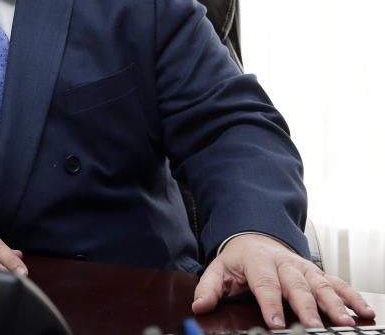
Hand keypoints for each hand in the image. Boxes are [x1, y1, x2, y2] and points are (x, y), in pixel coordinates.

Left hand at [192, 233, 375, 327]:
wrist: (254, 237)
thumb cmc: (238, 260)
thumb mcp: (218, 271)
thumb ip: (208, 289)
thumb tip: (199, 306)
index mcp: (257, 261)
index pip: (265, 284)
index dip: (270, 304)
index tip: (276, 324)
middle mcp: (284, 263)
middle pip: (297, 286)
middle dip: (307, 307)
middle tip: (316, 328)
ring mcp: (303, 267)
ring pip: (320, 285)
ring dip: (335, 304)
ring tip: (345, 323)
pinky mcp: (316, 272)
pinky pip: (336, 283)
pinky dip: (351, 297)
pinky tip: (364, 311)